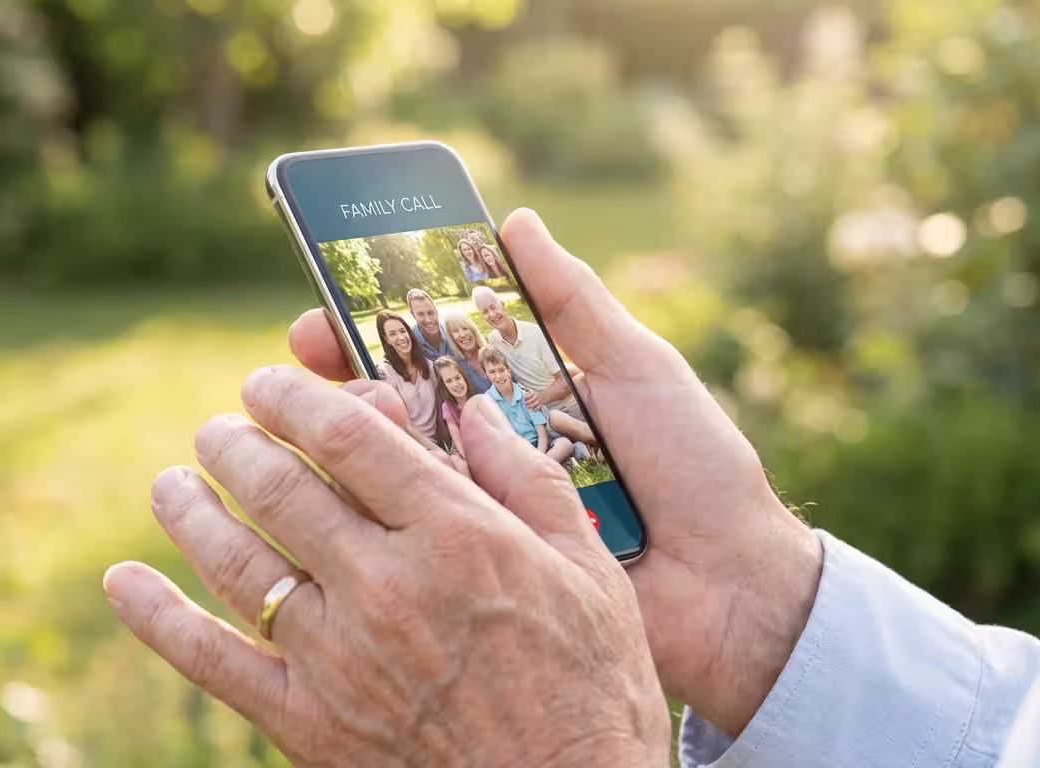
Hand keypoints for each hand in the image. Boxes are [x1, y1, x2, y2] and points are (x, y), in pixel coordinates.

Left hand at [104, 369, 670, 766]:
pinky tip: (121, 583)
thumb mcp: (590, 573)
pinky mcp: (308, 722)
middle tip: (218, 428)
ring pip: (237, 561)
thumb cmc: (594, 689)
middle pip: (281, 489)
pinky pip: (213, 661)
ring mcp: (338, 657)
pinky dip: (158, 619)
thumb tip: (477, 410)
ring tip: (169, 482)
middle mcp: (386, 586)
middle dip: (236, 444)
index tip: (267, 383)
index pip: (348, 438)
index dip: (294, 397)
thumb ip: (529, 483)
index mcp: (457, 538)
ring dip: (191, 511)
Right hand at [288, 209, 823, 735]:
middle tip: (308, 346)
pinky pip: (430, 528)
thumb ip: (575, 301)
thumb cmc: (694, 467)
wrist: (731, 586)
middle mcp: (497, 446)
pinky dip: (393, 501)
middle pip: (405, 400)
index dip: (386, 320)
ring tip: (338, 400)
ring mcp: (488, 507)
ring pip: (404, 462)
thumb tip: (514, 220)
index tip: (336, 296)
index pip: (441, 347)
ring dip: (363, 428)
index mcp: (528, 395)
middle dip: (351, 368)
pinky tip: (354, 477)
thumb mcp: (638, 368)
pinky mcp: (489, 563)